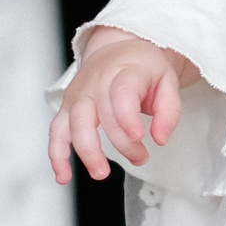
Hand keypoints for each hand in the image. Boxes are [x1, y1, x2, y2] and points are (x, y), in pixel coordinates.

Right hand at [49, 26, 197, 182]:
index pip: (121, 94)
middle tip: (140, 158)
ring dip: (86, 152)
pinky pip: (56, 132)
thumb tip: (161, 139)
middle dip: (119, 143)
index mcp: (124, 72)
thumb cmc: (142, 67)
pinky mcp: (67, 108)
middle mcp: (96, 83)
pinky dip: (57, 155)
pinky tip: (64, 176)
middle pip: (100, 115)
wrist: (117, 49)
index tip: (139, 136)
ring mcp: (78, 96)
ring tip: (101, 172)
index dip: (127, 117)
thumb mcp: (167, 80)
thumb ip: (169, 110)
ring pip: (74, 125)